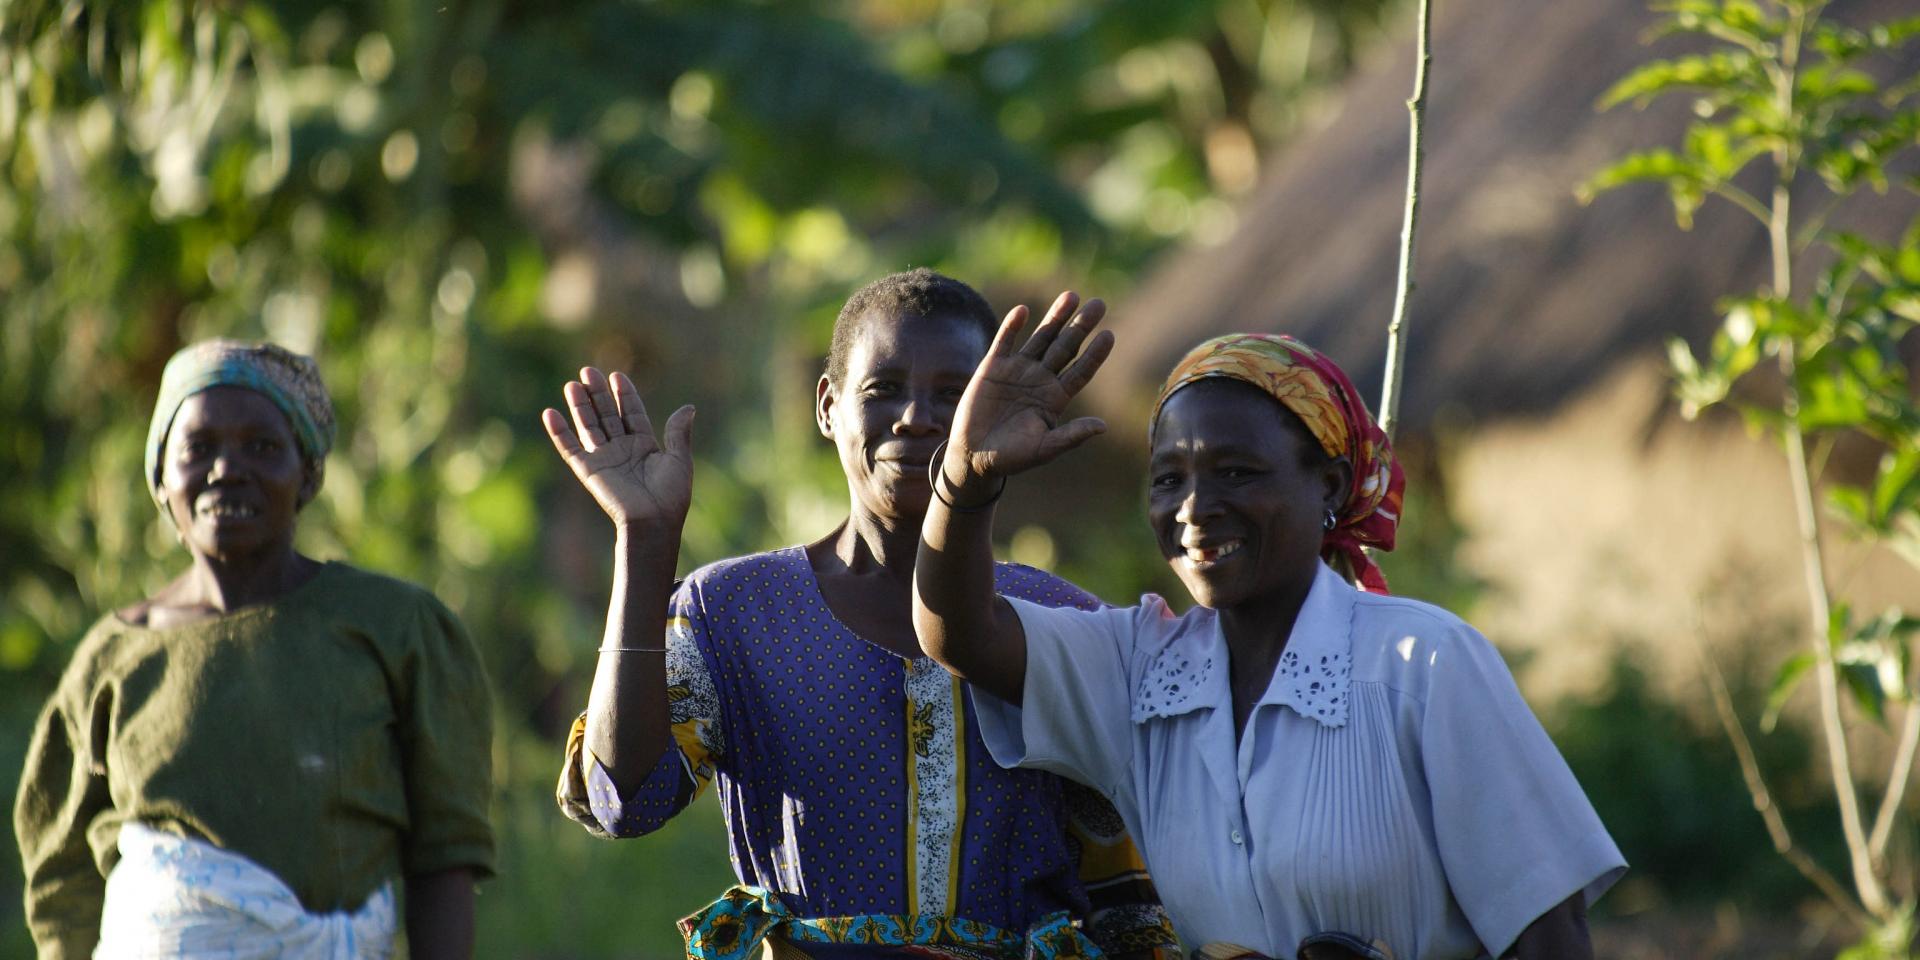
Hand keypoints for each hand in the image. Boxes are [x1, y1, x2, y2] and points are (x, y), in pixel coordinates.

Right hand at [542, 367, 694, 533]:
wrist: (652, 521)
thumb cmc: (670, 495)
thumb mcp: (679, 459)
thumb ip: (678, 433)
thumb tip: (689, 407)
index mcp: (644, 446)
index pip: (632, 414)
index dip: (625, 395)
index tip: (617, 376)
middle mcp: (622, 450)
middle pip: (607, 415)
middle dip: (598, 394)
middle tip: (588, 371)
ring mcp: (604, 459)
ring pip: (589, 426)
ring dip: (580, 406)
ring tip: (572, 384)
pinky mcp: (588, 470)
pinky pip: (570, 448)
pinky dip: (559, 432)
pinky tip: (550, 413)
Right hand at [944, 291, 1112, 493]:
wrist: (974, 456)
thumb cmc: (1013, 457)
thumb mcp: (1044, 448)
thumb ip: (1071, 436)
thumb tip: (1103, 426)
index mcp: (1056, 397)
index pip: (1080, 370)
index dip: (1095, 354)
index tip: (1110, 335)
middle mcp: (1040, 379)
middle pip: (1065, 346)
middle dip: (1081, 325)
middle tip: (1099, 303)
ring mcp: (1017, 371)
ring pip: (1041, 338)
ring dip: (1055, 318)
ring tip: (1072, 296)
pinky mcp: (992, 368)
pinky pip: (1005, 342)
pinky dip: (1012, 327)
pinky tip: (1023, 311)